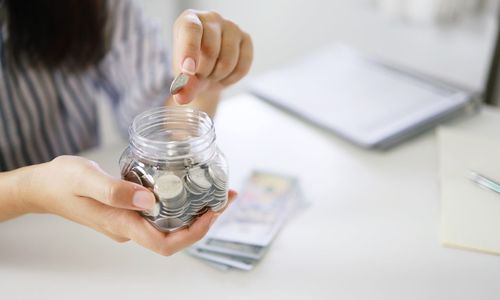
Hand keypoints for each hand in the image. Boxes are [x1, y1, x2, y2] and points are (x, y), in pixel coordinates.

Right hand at [18, 156, 235, 255]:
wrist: (43, 186)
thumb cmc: (60, 181)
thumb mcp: (84, 178)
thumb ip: (114, 190)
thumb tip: (150, 200)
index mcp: (121, 224)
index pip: (165, 243)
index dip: (194, 233)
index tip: (213, 213)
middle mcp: (129, 227)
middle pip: (176, 236)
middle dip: (205, 221)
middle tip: (225, 197)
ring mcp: (130, 221)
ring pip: (171, 225)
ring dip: (196, 212)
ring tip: (216, 191)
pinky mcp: (129, 211)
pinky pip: (161, 213)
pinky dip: (180, 203)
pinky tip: (189, 186)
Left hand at [172, 9, 252, 103]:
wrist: (207, 70)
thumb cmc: (192, 66)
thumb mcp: (184, 76)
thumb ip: (183, 86)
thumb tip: (182, 98)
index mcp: (189, 20)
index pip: (191, 30)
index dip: (190, 50)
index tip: (188, 70)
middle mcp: (211, 18)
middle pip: (211, 49)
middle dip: (204, 71)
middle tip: (200, 76)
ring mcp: (231, 27)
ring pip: (228, 60)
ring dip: (218, 76)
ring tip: (211, 74)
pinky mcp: (246, 38)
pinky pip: (243, 66)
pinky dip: (232, 78)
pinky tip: (224, 76)